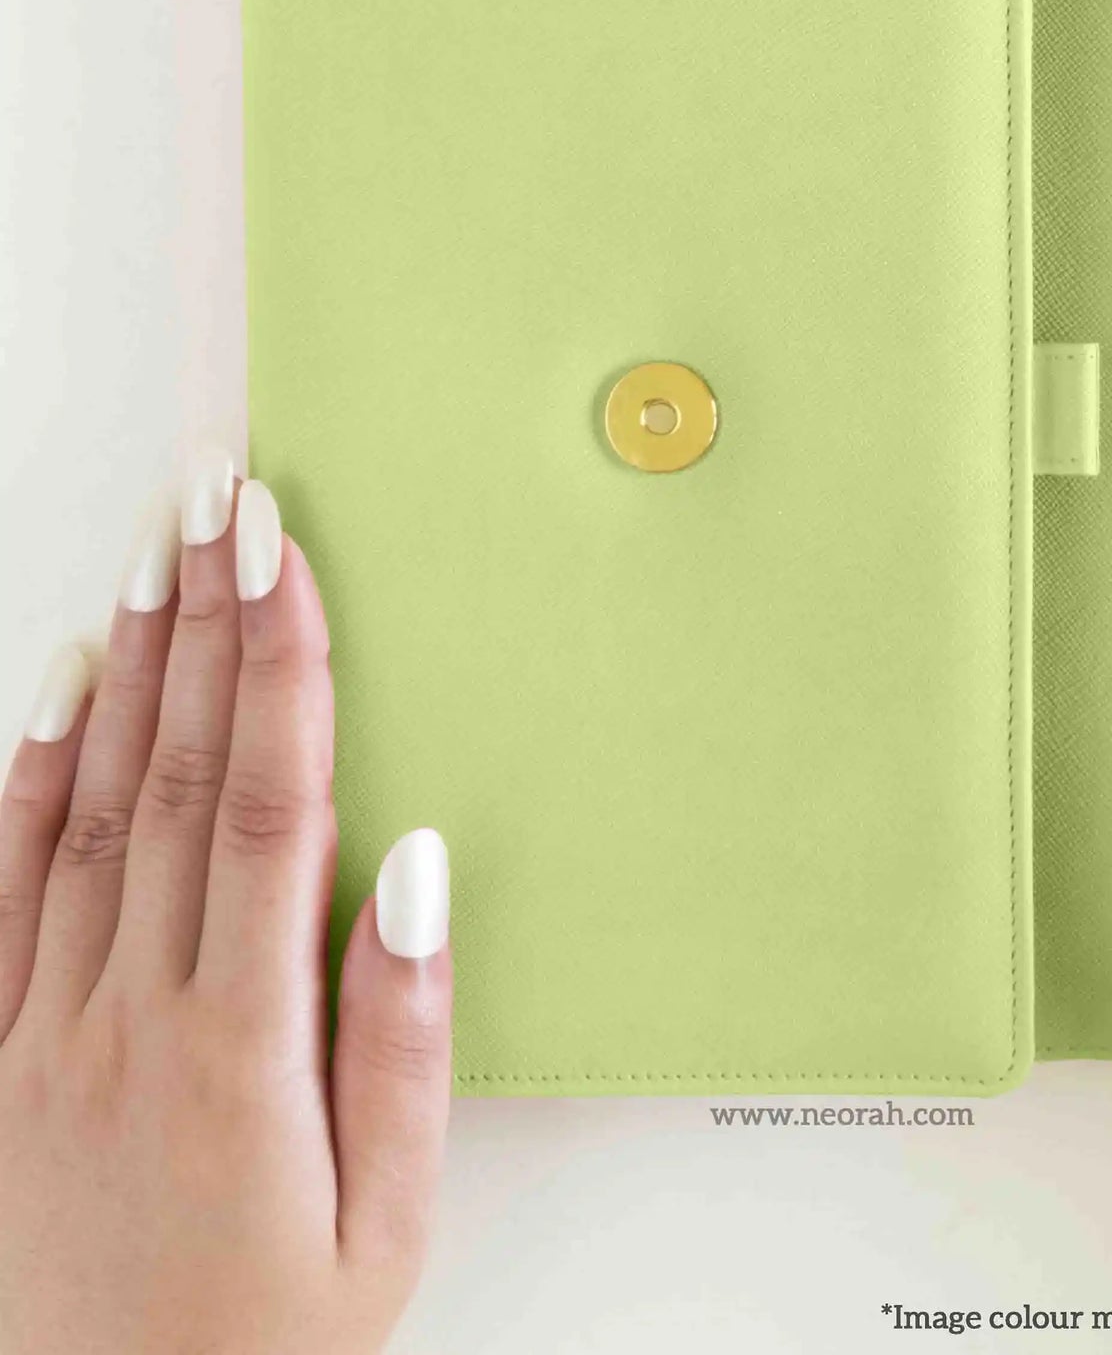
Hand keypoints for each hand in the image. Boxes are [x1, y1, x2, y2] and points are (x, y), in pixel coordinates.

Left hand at [0, 455, 451, 1354]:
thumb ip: (401, 1036)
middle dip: (207, 620)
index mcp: (236, 1049)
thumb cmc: (264, 1343)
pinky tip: (56, 694)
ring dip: (129, 669)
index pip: (269, 806)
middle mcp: (125, 1016)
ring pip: (87, 810)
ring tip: (154, 551)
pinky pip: (0, 891)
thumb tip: (417, 864)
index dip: (279, 665)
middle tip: (219, 495)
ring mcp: (40, 1032)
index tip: (282, 552)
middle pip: (176, 777)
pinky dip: (26, 779)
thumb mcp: (386, 1222)